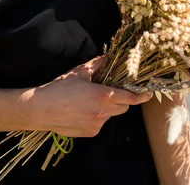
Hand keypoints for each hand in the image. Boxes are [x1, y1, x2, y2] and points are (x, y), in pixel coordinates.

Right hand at [32, 56, 151, 136]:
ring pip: (110, 115)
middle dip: (121, 100)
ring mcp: (96, 125)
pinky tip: (82, 110)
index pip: (130, 98)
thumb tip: (109, 56)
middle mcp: (103, 112)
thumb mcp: (80, 72)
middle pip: (123, 108)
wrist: (41, 109)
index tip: (148, 94)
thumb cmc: (60, 88)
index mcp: (102, 95)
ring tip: (89, 100)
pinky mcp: (89, 133)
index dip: (141, 96)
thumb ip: (98, 64)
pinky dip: (97, 116)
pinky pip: (100, 123)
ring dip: (107, 108)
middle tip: (110, 91)